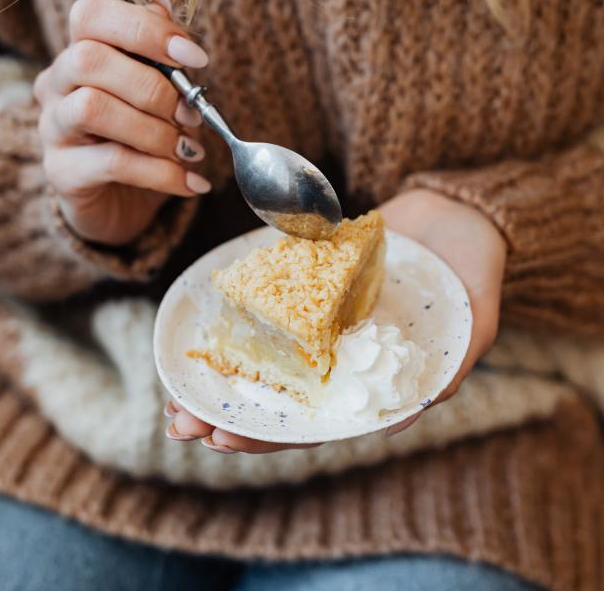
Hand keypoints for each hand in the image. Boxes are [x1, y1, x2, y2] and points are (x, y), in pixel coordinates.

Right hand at [34, 0, 210, 245]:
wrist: (118, 206)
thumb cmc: (141, 145)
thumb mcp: (159, 102)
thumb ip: (160, 60)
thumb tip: (164, 5)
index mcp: (80, 55)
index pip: (92, 15)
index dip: (145, 28)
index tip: (195, 59)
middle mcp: (57, 85)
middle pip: (89, 59)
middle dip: (154, 87)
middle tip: (191, 117)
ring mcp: (53, 129)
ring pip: (94, 108)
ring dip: (155, 131)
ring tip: (189, 152)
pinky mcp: (62, 172)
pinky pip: (113, 163)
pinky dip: (162, 173)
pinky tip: (192, 183)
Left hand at [165, 189, 506, 452]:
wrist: (458, 212)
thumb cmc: (474, 269)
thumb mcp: (475, 323)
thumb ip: (448, 370)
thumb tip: (405, 417)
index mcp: (370, 378)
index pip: (314, 420)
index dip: (268, 435)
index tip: (220, 439)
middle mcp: (339, 355)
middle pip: (277, 395)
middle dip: (227, 410)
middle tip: (178, 422)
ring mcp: (322, 320)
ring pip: (264, 355)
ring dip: (222, 370)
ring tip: (175, 384)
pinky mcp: (311, 283)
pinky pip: (270, 302)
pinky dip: (238, 315)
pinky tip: (205, 324)